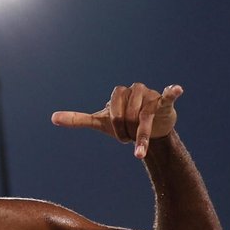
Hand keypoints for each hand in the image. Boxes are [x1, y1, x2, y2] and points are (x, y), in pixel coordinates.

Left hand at [51, 82, 182, 158]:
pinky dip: (171, 92)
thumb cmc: (123, 124)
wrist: (148, 132)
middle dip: (129, 132)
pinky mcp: (164, 101)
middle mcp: (135, 90)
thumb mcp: (100, 122)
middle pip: (129, 116)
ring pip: (144, 118)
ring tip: (142, 141)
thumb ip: (78, 119)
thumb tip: (52, 118)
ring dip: (142, 134)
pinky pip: (167, 95)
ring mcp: (150, 95)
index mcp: (119, 92)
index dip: (117, 128)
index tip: (121, 137)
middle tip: (132, 138)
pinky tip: (176, 89)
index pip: (114, 113)